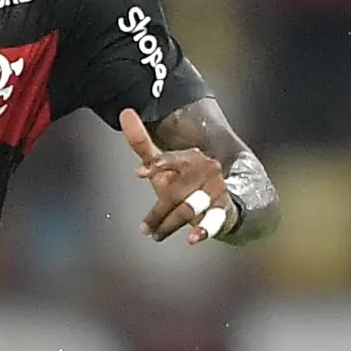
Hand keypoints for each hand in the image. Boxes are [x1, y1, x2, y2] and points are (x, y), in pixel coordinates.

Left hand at [123, 108, 232, 243]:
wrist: (223, 196)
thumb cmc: (185, 181)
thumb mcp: (163, 164)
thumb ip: (142, 143)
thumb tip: (125, 112)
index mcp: (190, 157)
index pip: (171, 159)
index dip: (156, 165)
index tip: (138, 173)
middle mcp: (206, 170)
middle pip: (174, 192)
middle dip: (157, 213)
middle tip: (144, 228)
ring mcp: (216, 189)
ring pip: (188, 208)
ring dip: (169, 224)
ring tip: (156, 235)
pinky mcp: (225, 208)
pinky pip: (215, 219)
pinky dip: (204, 229)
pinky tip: (193, 238)